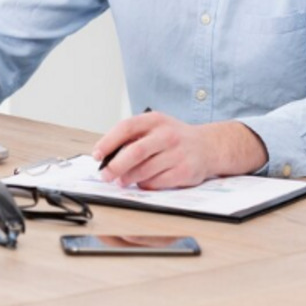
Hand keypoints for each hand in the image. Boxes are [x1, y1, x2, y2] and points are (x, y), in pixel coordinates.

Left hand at [92, 110, 214, 189]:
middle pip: (135, 152)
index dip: (108, 142)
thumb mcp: (155, 127)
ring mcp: (177, 153)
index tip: (97, 154)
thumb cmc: (174, 138)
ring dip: (128, 178)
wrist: (209, 146)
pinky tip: (142, 182)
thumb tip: (106, 156)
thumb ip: (133, 137)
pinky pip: (157, 182)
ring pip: (145, 170)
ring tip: (121, 180)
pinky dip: (145, 185)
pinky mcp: (184, 171)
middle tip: (105, 175)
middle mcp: (167, 135)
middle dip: (115, 166)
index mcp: (155, 120)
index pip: (126, 128)